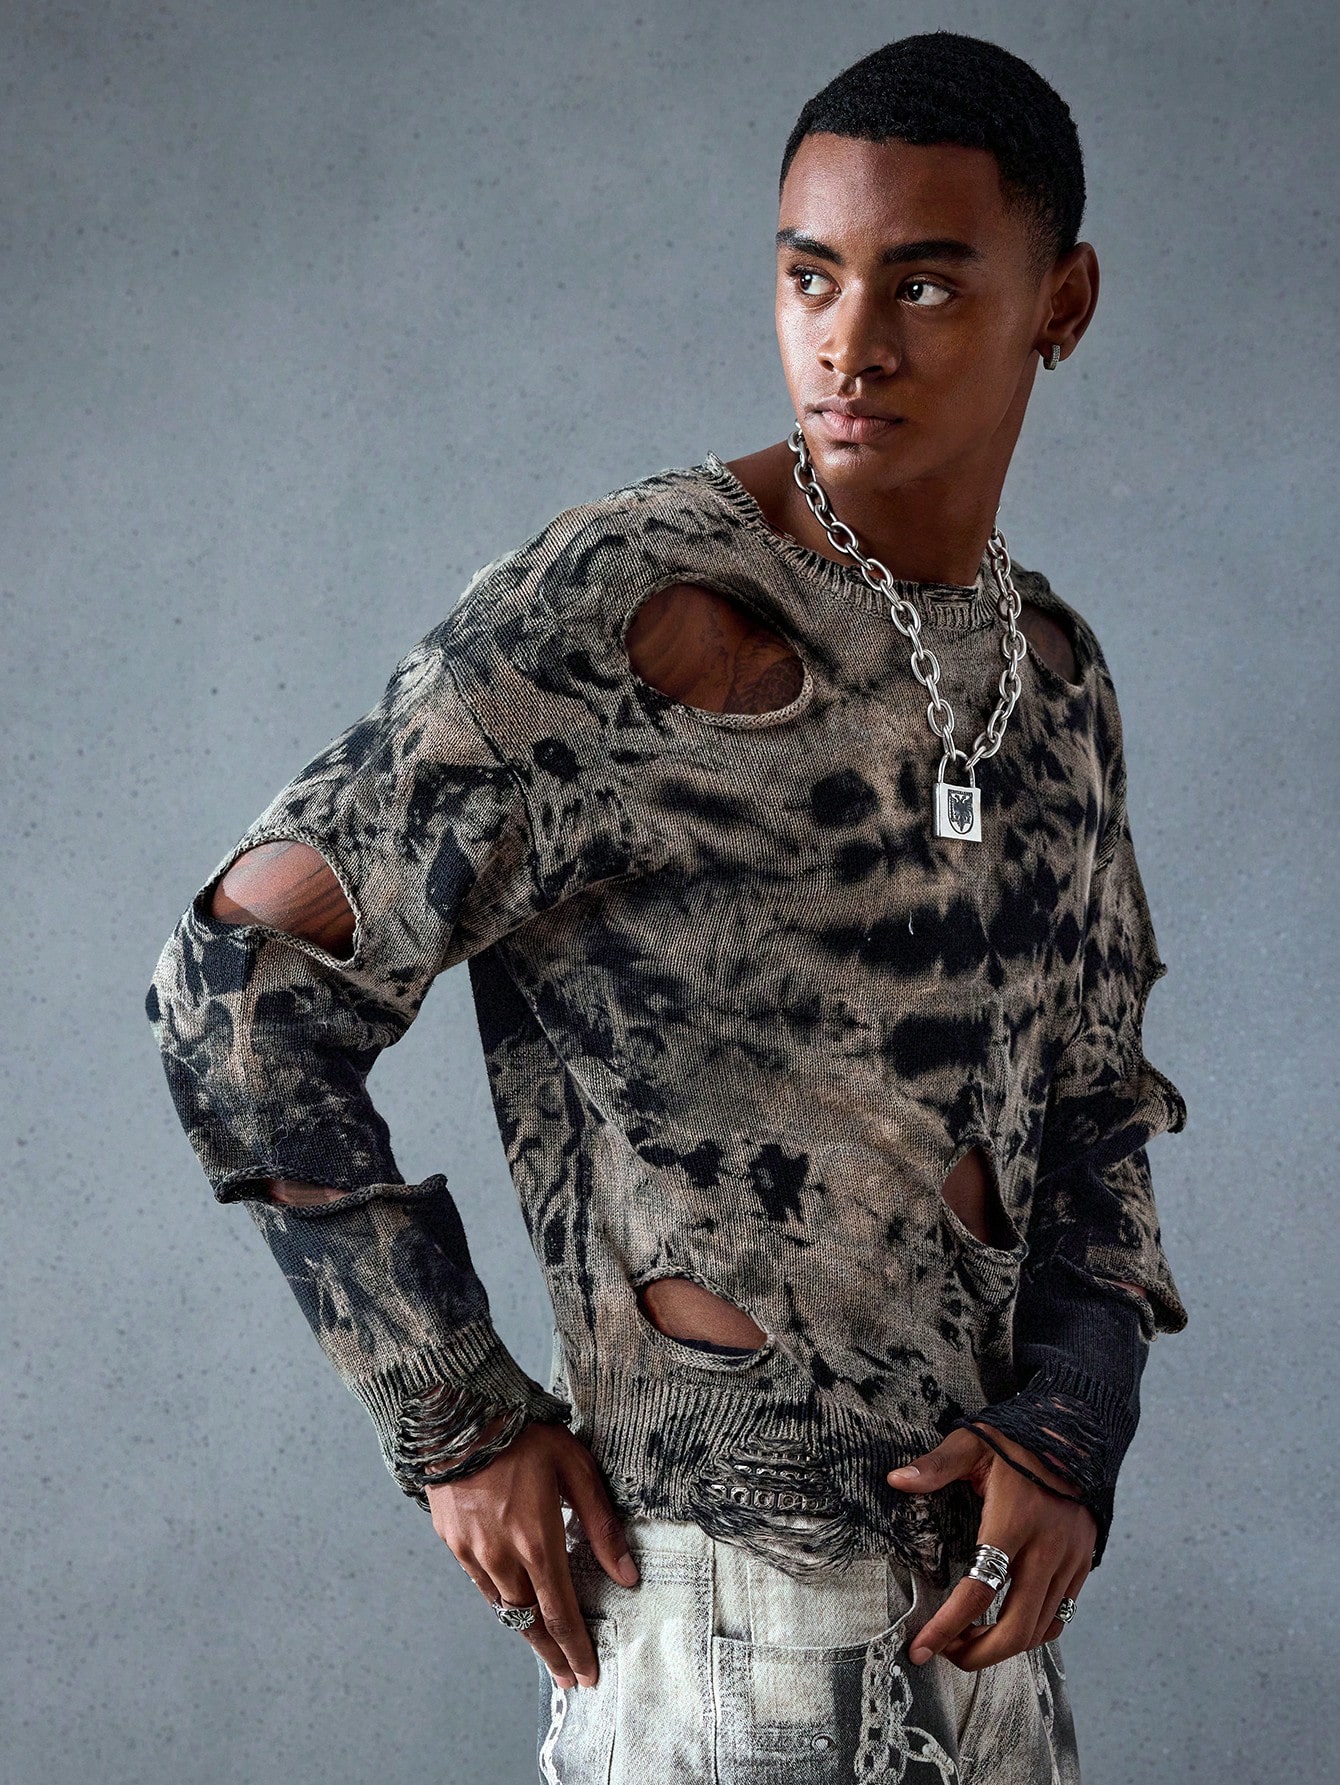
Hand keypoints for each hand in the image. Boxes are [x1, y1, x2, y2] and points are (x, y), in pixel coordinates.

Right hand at [427, 1420, 637, 1689]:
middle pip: (530, 1622)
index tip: (587, 1675)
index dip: (575, 1649)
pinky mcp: (452, 1542)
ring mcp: (472, 1552)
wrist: (459, 1413)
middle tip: (568, 1679)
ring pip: (504, 1608)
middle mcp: (502, 1556)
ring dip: (526, 1632)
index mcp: (537, 1541)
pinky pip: (481, 1585)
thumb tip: (627, 1575)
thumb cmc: (524, 1433)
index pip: (561, 1613)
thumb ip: (602, 1525)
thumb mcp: (575, 1468)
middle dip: (551, 1654)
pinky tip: (512, 1605)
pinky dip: (501, 1602)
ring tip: (545, 1650)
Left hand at [887, 1424, 1096, 1672]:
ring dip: (1001, 1647)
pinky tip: (1005, 1626)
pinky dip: (1032, 1632)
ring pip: (1039, 1630)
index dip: (946, 1626)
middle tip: (944, 1654)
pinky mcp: (1082, 1564)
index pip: (979, 1591)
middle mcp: (1047, 1548)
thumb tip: (897, 1480)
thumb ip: (936, 1464)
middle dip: (976, 1654)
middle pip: (1015, 1627)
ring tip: (968, 1641)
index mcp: (1014, 1521)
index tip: (920, 1647)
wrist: (1078, 1432)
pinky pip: (1060, 1616)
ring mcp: (1069, 1560)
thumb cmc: (1018, 1439)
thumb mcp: (973, 1441)